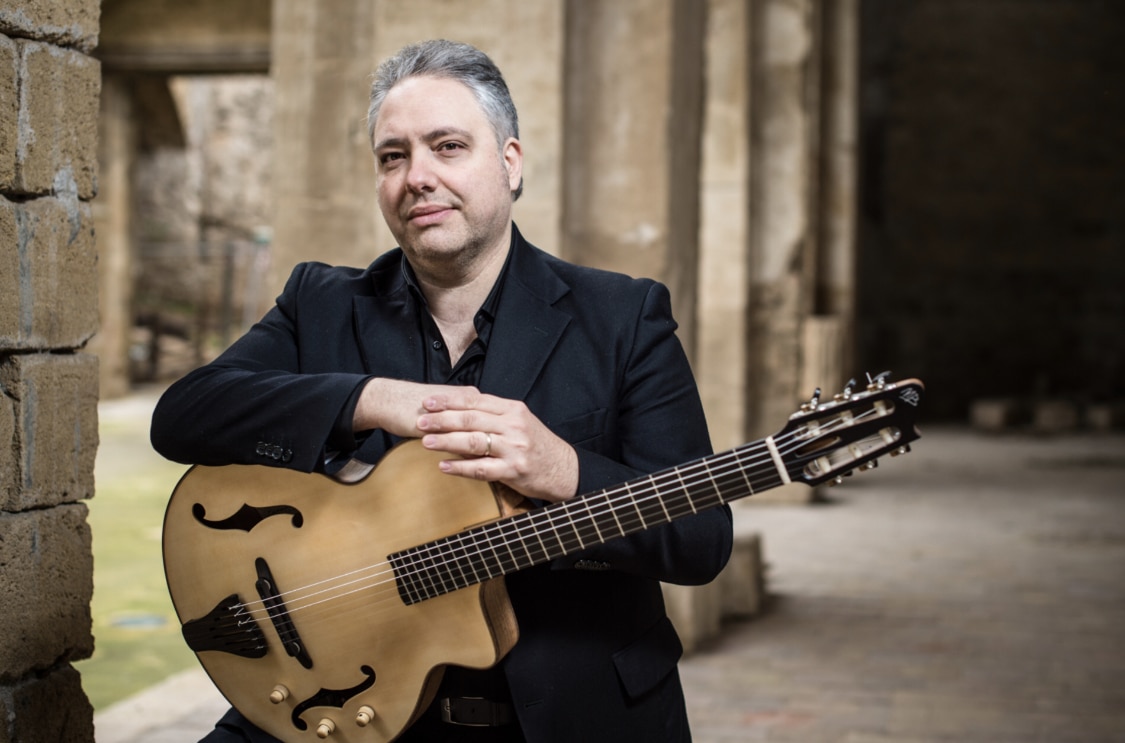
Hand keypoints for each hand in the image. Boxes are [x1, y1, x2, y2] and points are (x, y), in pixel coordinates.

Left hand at [416, 387, 578, 502]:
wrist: (564, 469)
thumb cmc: (537, 445)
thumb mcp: (520, 422)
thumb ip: (494, 415)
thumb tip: (460, 410)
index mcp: (513, 410)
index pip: (476, 401)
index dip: (450, 401)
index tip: (429, 402)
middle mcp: (513, 426)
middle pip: (471, 419)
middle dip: (442, 420)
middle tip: (420, 421)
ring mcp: (514, 449)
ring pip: (473, 442)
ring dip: (446, 441)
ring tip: (426, 442)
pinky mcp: (513, 471)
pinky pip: (481, 469)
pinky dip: (460, 467)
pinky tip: (444, 466)